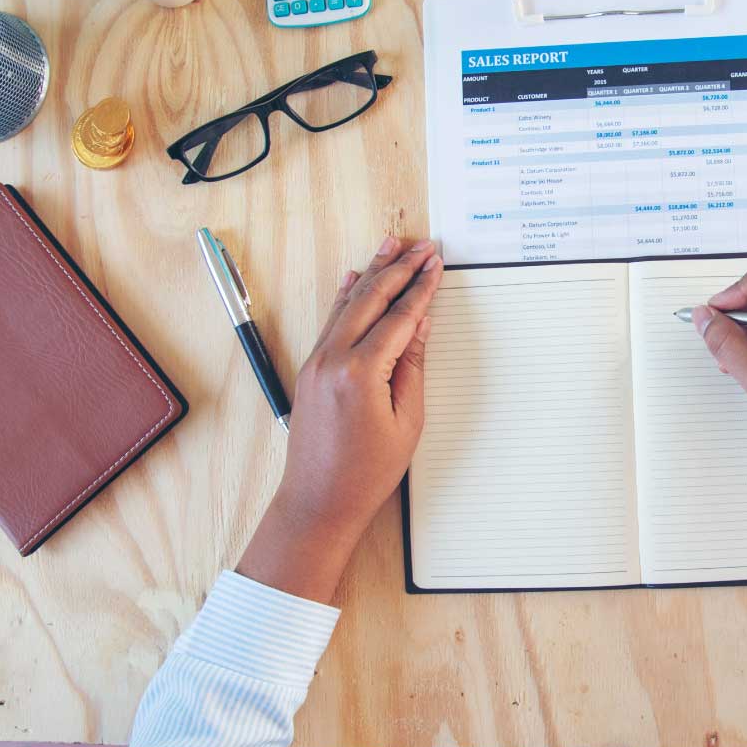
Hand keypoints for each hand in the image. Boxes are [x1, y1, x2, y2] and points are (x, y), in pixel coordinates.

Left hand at [238, 236, 443, 602]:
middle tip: (422, 246)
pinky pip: (332, 321)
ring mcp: (316, 361)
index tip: (436, 264)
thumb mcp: (406, 421)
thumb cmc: (366, 472)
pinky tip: (354, 278)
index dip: (421, 288)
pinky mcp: (310, 369)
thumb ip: (412, 366)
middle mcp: (333, 358)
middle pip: (371, 298)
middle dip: (399, 268)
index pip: (398, 317)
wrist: (319, 501)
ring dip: (372, 272)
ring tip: (391, 245)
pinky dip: (346, 296)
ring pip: (348, 304)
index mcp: (361, 372)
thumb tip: (419, 325)